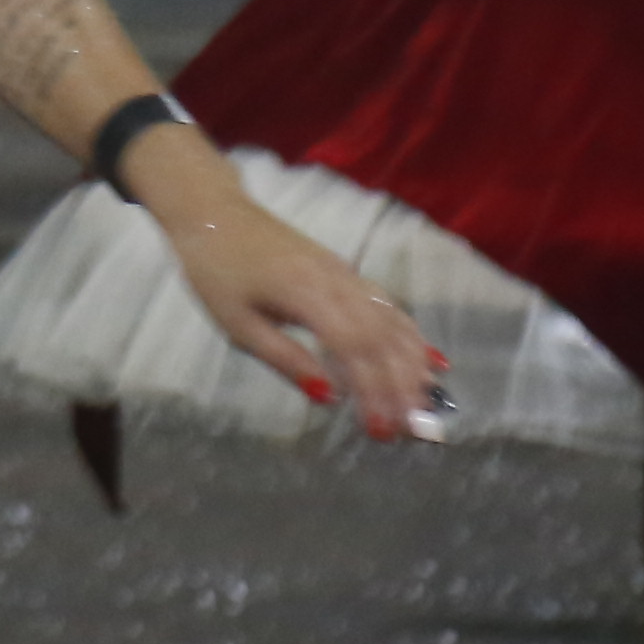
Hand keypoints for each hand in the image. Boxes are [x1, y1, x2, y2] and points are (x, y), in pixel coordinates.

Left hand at [166, 159, 444, 442]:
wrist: (214, 213)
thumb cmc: (217, 272)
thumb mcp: (239, 326)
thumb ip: (286, 360)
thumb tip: (328, 397)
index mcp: (305, 293)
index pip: (353, 346)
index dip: (372, 389)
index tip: (380, 429)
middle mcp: (336, 279)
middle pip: (381, 336)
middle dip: (399, 385)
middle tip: (409, 429)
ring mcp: (345, 272)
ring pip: (391, 320)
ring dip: (412, 364)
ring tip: (424, 405)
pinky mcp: (346, 271)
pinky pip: (387, 305)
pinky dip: (410, 334)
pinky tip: (430, 360)